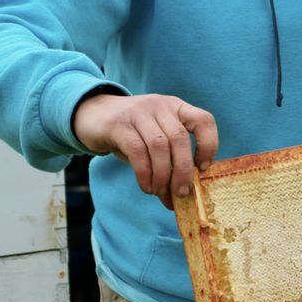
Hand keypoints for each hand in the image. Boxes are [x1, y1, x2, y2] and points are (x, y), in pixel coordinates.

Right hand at [73, 94, 218, 209]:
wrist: (92, 115)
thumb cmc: (132, 134)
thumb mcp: (155, 138)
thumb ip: (171, 158)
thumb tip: (182, 194)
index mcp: (177, 108)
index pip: (204, 121)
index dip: (209, 145)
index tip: (203, 168)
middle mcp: (160, 106)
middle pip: (179, 139)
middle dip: (182, 171)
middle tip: (181, 193)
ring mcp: (139, 112)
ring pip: (159, 146)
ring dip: (162, 175)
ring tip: (160, 192)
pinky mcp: (118, 124)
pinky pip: (137, 151)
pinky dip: (144, 173)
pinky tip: (146, 186)